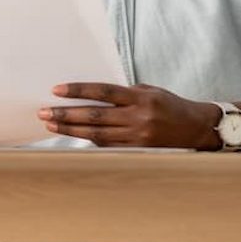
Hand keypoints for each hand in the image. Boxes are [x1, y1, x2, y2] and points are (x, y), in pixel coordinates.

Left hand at [41, 83, 220, 148]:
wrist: (197, 128)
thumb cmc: (169, 104)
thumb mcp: (148, 91)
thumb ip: (122, 93)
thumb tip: (89, 95)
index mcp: (141, 98)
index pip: (103, 91)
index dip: (78, 91)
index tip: (56, 91)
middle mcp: (139, 117)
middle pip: (95, 116)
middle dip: (66, 114)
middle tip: (44, 112)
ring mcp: (138, 136)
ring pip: (97, 134)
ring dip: (71, 129)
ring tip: (51, 124)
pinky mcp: (138, 150)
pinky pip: (107, 145)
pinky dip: (88, 139)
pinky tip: (73, 134)